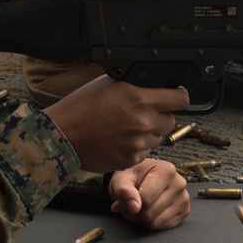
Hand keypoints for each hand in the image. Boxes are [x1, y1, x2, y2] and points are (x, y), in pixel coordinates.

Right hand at [44, 77, 188, 172]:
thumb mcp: (110, 83)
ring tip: (126, 128)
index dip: (179, 97)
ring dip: (149, 132)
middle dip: (160, 116)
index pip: (180, 99)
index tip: (176, 96)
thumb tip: (152, 85)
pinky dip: (137, 147)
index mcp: (140, 98)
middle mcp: (144, 121)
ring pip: (159, 137)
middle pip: (171, 120)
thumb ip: (136, 85)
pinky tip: (120, 140)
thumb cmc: (80, 107)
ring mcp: (139, 143)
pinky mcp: (131, 159)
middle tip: (142, 114)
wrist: (61, 135)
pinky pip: (145, 151)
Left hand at [108, 158, 189, 229]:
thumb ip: (124, 190)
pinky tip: (150, 211)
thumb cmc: (133, 177)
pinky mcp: (185, 210)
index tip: (124, 199)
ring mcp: (184, 198)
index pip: (146, 199)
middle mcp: (179, 183)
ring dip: (142, 219)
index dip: (129, 205)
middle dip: (135, 213)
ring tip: (140, 207)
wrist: (145, 177)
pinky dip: (153, 223)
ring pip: (156, 222)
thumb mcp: (121, 179)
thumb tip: (134, 207)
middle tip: (130, 204)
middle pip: (150, 213)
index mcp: (166, 170)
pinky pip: (164, 226)